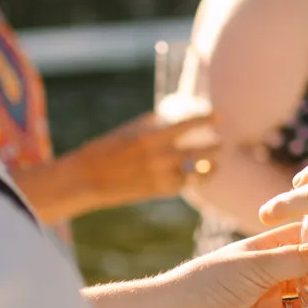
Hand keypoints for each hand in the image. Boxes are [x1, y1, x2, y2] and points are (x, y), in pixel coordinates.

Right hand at [68, 111, 219, 208]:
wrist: (86, 180)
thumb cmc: (104, 150)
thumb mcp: (128, 131)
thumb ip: (152, 124)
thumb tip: (170, 117)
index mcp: (151, 136)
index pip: (189, 124)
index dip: (207, 119)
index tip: (220, 116)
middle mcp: (160, 157)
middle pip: (200, 150)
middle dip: (215, 146)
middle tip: (221, 142)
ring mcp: (162, 176)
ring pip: (198, 171)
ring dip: (211, 166)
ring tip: (215, 163)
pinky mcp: (160, 191)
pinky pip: (186, 184)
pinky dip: (195, 179)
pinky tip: (200, 176)